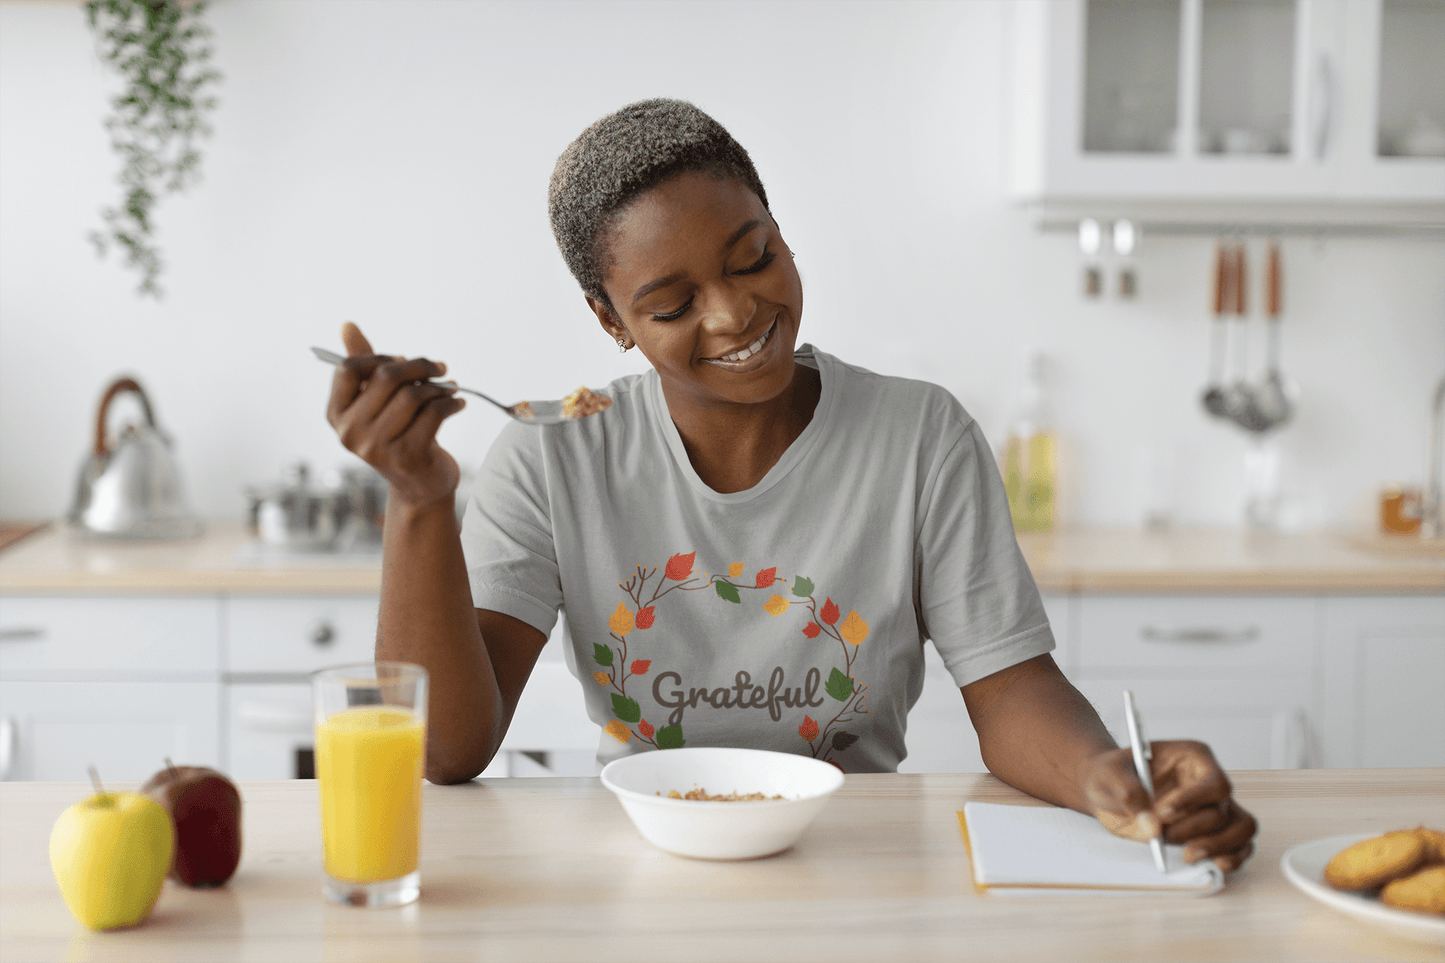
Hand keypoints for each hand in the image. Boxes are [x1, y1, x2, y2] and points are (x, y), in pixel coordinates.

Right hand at [325, 322, 464, 509]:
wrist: (418, 486)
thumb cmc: (397, 435)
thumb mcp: (376, 402)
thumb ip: (363, 365)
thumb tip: (347, 324)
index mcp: (336, 414)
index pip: (349, 369)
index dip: (379, 357)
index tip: (403, 360)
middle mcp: (349, 432)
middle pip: (387, 376)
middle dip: (419, 366)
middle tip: (440, 368)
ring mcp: (376, 446)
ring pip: (413, 394)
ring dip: (439, 387)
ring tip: (451, 389)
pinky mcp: (407, 455)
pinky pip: (434, 413)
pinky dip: (452, 403)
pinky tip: (458, 403)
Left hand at [1080, 740, 1257, 872]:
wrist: (1108, 790)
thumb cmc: (1112, 774)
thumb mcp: (1109, 773)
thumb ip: (1129, 792)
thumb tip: (1152, 825)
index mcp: (1193, 757)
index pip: (1213, 782)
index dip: (1193, 801)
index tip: (1164, 813)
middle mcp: (1209, 781)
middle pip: (1223, 810)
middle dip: (1194, 829)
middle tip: (1164, 835)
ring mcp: (1214, 807)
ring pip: (1241, 828)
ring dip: (1217, 847)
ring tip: (1188, 856)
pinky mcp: (1212, 831)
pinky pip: (1240, 845)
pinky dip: (1233, 858)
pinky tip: (1215, 866)